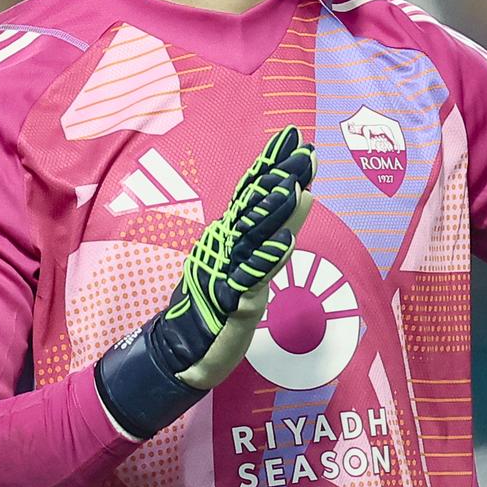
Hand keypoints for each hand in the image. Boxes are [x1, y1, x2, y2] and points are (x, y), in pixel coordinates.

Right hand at [163, 128, 315, 389]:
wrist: (182, 349)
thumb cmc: (218, 303)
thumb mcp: (250, 261)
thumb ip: (272, 228)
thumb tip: (302, 192)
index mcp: (230, 233)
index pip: (253, 191)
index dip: (273, 163)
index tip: (295, 137)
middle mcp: (226, 245)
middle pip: (253, 206)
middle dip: (279, 177)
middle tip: (304, 150)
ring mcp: (225, 270)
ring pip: (251, 237)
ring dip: (272, 211)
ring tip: (294, 186)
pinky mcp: (228, 301)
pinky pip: (249, 279)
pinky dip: (266, 260)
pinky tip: (284, 243)